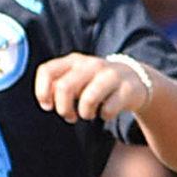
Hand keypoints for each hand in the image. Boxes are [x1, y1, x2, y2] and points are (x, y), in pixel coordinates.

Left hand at [34, 54, 148, 124]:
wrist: (135, 79)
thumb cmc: (96, 84)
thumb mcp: (76, 80)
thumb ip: (57, 88)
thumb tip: (47, 103)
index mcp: (73, 61)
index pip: (47, 71)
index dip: (42, 92)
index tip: (48, 106)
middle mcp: (90, 64)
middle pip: (63, 88)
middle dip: (63, 109)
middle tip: (70, 116)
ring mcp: (110, 75)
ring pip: (87, 99)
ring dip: (85, 113)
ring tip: (89, 114)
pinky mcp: (126, 88)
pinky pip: (108, 110)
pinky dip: (105, 116)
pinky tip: (106, 112)